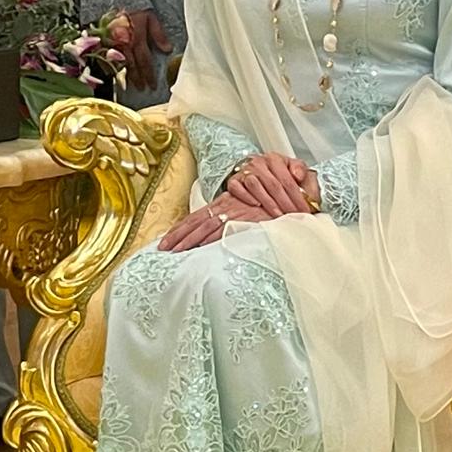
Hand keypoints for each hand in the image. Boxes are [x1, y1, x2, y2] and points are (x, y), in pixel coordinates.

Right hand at [106, 8, 167, 90]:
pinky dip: (112, 67)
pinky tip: (116, 73)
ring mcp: (112, 43)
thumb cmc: (136, 8)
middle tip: (143, 89)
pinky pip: (107, 58)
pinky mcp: (104, 41)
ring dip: (127, 76)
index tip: (153, 86)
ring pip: (120, 64)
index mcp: (136, 39)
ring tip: (131, 86)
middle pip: (132, 66)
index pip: (144, 61)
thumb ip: (158, 34)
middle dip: (138, 79)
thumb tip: (168, 49)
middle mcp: (124, 44)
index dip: (149, 75)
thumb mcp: (151, 17)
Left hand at [159, 195, 273, 253]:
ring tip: (176, 251)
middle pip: (195, 222)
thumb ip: (229, 223)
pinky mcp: (244, 220)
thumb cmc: (268, 208)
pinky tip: (201, 247)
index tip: (166, 239)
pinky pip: (224, 230)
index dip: (179, 228)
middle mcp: (225, 206)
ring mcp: (234, 213)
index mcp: (223, 204)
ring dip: (189, 240)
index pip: (195, 217)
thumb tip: (213, 237)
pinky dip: (211, 239)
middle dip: (177, 235)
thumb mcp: (244, 212)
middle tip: (162, 248)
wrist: (288, 200)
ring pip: (205, 227)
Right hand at [222, 152, 315, 217]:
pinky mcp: (233, 181)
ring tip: (277, 214)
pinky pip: (237, 187)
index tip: (303, 209)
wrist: (259, 183)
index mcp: (275, 160)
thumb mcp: (297, 174)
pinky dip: (246, 196)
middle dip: (285, 203)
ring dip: (268, 202)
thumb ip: (304, 173)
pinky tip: (256, 204)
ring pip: (255, 185)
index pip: (288, 179)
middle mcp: (259, 163)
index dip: (297, 197)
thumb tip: (299, 175)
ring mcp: (245, 171)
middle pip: (273, 184)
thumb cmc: (280, 181)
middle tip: (293, 215)